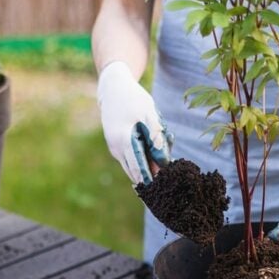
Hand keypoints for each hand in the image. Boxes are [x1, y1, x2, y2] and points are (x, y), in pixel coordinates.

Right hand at [97, 61, 172, 183]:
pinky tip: (154, 152)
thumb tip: (162, 156)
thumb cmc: (133, 99)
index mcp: (124, 140)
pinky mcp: (115, 146)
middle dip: (150, 178)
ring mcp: (114, 148)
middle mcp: (116, 148)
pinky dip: (141, 159)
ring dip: (146, 169)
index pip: (138, 168)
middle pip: (134, 172)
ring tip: (163, 167)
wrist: (113, 89)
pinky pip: (130, 158)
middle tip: (166, 185)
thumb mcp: (148, 111)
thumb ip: (156, 133)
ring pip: (132, 166)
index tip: (161, 190)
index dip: (150, 180)